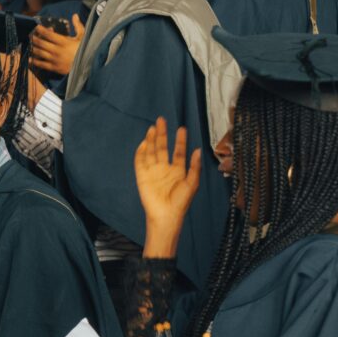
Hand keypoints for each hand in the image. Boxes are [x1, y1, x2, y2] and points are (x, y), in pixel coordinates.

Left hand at [30, 14, 84, 76]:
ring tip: (28, 44)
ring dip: (32, 48)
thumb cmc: (84, 50)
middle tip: (29, 35)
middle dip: (34, 38)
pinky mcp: (54, 68)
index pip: (48, 34)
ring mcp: (54, 59)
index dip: (40, 29)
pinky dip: (34, 62)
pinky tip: (29, 59)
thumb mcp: (82, 37)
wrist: (87, 66)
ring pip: (40, 53)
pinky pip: (42, 64)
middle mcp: (57, 50)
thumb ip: (77, 26)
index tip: (35, 26)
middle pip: (41, 43)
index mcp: (63, 42)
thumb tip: (75, 15)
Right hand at [135, 118, 201, 257]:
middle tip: (161, 120)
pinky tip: (145, 143)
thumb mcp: (192, 184)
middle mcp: (164, 169)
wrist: (165, 216)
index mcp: (178, 171)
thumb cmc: (180, 203)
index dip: (180, 140)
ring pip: (151, 151)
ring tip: (153, 127)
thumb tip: (197, 150)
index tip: (181, 128)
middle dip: (162, 134)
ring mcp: (152, 172)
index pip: (178, 151)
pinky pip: (140, 162)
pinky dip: (141, 152)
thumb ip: (194, 167)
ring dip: (152, 140)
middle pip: (162, 147)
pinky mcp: (142, 176)